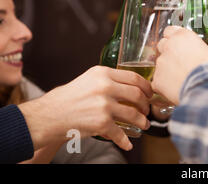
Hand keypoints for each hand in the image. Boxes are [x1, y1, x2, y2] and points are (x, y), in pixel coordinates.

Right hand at [19, 66, 152, 150]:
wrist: (48, 115)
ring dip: (142, 121)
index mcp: (103, 73)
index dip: (146, 86)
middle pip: (137, 94)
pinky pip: (120, 133)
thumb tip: (129, 88)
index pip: (134, 77)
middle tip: (147, 110)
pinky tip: (127, 144)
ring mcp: (104, 105)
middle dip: (146, 104)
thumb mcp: (88, 80)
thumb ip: (108, 81)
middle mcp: (105, 87)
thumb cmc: (67, 98)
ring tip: (144, 124)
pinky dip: (125, 141)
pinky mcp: (101, 123)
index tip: (149, 93)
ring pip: (133, 114)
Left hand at [151, 26, 207, 105]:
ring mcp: (161, 63)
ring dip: (167, 68)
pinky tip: (175, 88)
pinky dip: (164, 85)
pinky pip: (158, 81)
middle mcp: (169, 46)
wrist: (205, 88)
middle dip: (168, 51)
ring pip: (160, 63)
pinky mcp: (156, 79)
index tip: (177, 42)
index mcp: (184, 37)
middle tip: (179, 60)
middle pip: (162, 44)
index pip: (170, 30)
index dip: (173, 37)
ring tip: (179, 77)